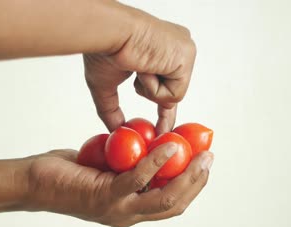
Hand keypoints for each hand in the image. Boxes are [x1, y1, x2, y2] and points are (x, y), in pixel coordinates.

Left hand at [21, 143, 212, 226]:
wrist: (32, 182)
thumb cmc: (68, 172)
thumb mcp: (105, 165)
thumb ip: (127, 160)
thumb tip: (147, 139)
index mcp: (130, 209)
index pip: (171, 202)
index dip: (192, 184)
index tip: (202, 161)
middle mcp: (127, 215)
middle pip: (175, 204)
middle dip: (197, 181)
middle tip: (209, 156)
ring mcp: (117, 210)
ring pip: (164, 198)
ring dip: (186, 176)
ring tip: (199, 153)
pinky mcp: (104, 197)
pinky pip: (138, 178)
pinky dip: (157, 161)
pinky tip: (168, 144)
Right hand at [84, 11, 196, 134]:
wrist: (109, 33)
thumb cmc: (104, 49)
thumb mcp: (105, 85)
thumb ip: (112, 109)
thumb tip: (114, 129)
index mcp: (161, 51)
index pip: (168, 84)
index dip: (163, 109)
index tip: (161, 129)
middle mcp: (176, 49)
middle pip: (174, 91)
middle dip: (164, 111)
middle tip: (159, 130)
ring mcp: (184, 52)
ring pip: (173, 95)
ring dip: (150, 91)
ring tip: (139, 69)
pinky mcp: (186, 58)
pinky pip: (175, 94)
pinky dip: (155, 89)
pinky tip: (145, 69)